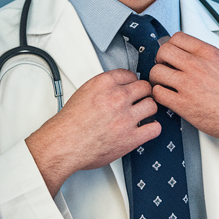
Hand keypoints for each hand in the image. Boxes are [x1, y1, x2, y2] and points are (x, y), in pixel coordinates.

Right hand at [25, 69, 160, 195]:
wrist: (63, 144)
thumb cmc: (69, 123)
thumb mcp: (84, 92)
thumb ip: (103, 88)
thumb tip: (116, 87)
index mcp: (104, 84)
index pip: (130, 74)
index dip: (132, 82)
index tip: (132, 88)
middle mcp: (117, 98)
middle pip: (145, 87)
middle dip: (143, 94)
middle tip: (140, 100)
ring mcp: (126, 118)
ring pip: (152, 106)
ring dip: (148, 110)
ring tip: (142, 115)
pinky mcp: (131, 137)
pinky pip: (154, 128)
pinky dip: (152, 129)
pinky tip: (146, 129)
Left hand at [148, 32, 218, 147]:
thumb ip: (207, 56)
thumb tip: (190, 52)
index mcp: (209, 53)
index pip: (177, 37)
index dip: (171, 45)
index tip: (172, 55)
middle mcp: (197, 66)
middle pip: (163, 51)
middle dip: (160, 59)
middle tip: (165, 68)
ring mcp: (189, 85)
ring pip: (156, 72)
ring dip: (157, 78)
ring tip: (165, 84)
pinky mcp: (183, 105)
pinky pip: (158, 93)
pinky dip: (159, 95)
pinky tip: (168, 98)